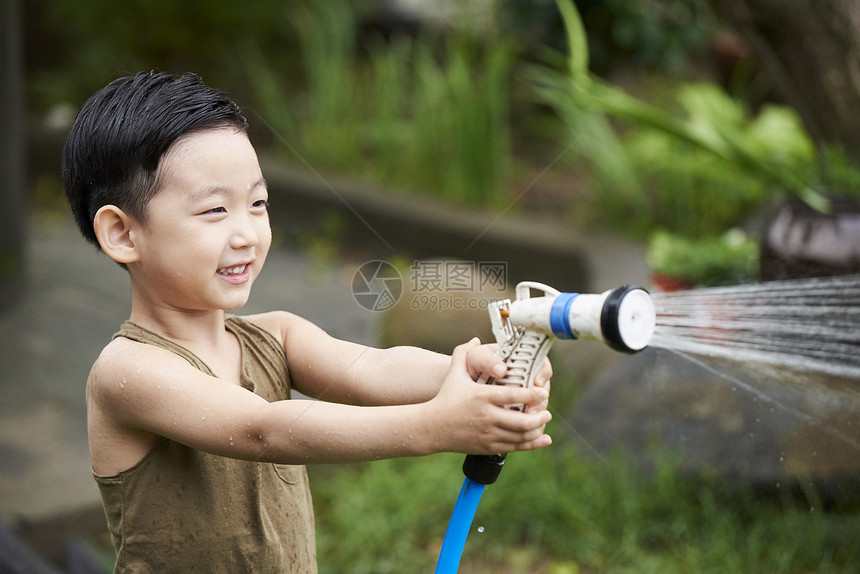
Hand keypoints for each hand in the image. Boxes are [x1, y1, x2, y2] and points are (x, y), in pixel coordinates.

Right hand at [425, 338, 551, 455]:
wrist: (431, 427)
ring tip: (544, 422)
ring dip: (537, 430)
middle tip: (547, 410)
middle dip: (540, 416)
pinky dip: (532, 444)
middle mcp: (487, 416)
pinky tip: (543, 439)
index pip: (513, 396)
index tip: (543, 392)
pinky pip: (515, 447)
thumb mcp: (454, 374)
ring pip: (521, 436)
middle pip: (522, 421)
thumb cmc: (445, 398)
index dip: (532, 394)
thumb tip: (475, 339)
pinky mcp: (488, 446)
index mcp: (482, 397)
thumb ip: (463, 354)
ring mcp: (488, 433)